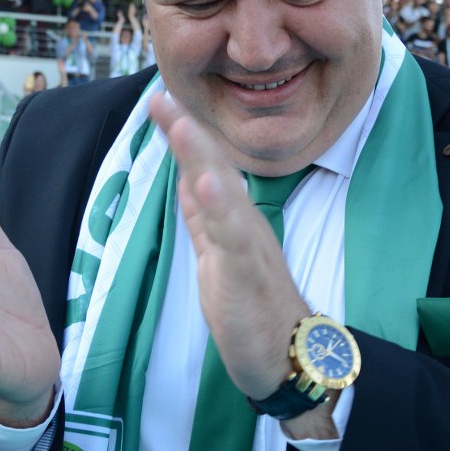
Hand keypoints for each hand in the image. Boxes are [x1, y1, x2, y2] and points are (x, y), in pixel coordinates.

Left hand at [148, 93, 309, 403]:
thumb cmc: (254, 307)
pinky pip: (233, 238)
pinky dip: (220, 209)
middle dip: (186, 132)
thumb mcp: (218, 254)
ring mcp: (247, 245)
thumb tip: (186, 175)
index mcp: (232, 220)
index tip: (159, 100)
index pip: (204, 169)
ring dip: (201, 157)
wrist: (290, 356)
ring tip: (181, 125)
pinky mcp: (248, 274)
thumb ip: (203, 216)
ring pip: (223, 194)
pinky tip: (206, 184)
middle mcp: (242, 223)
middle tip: (160, 94)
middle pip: (213, 169)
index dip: (182, 135)